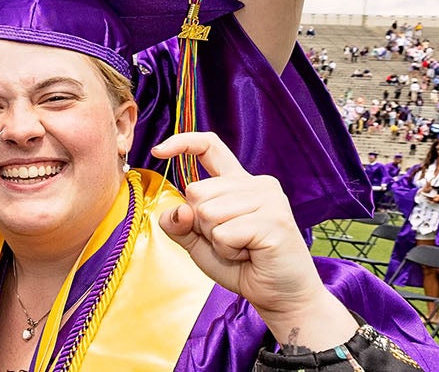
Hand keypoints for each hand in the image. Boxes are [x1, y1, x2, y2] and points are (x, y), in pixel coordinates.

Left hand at [153, 132, 356, 347]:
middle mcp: (257, 184)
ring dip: (216, 240)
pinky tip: (250, 255)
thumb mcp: (199, 243)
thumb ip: (180, 223)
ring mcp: (268, 199)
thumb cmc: (242, 267)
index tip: (158, 151)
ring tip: (243, 249)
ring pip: (207, 212)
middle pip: (197, 191)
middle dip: (201, 225)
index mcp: (239, 183)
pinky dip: (228, 250)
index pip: (210, 147)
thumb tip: (178, 209)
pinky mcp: (274, 220)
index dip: (182, 143)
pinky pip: (223, 232)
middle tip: (230, 242)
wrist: (280, 296)